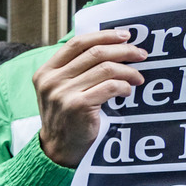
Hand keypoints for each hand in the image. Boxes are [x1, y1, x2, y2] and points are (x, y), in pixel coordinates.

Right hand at [33, 29, 145, 166]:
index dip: (103, 36)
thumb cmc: (65, 118)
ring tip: (138, 77)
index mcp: (45, 72)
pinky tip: (127, 92)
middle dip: (123, 50)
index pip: (77, 43)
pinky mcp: (78, 106)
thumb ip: (74, 71)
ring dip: (128, 71)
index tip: (125, 36)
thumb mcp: (60, 90)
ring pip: (106, 68)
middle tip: (140, 54)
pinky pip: (110, 86)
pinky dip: (124, 87)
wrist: (59, 149)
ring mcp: (63, 94)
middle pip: (95, 53)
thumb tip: (109, 47)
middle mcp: (51, 81)